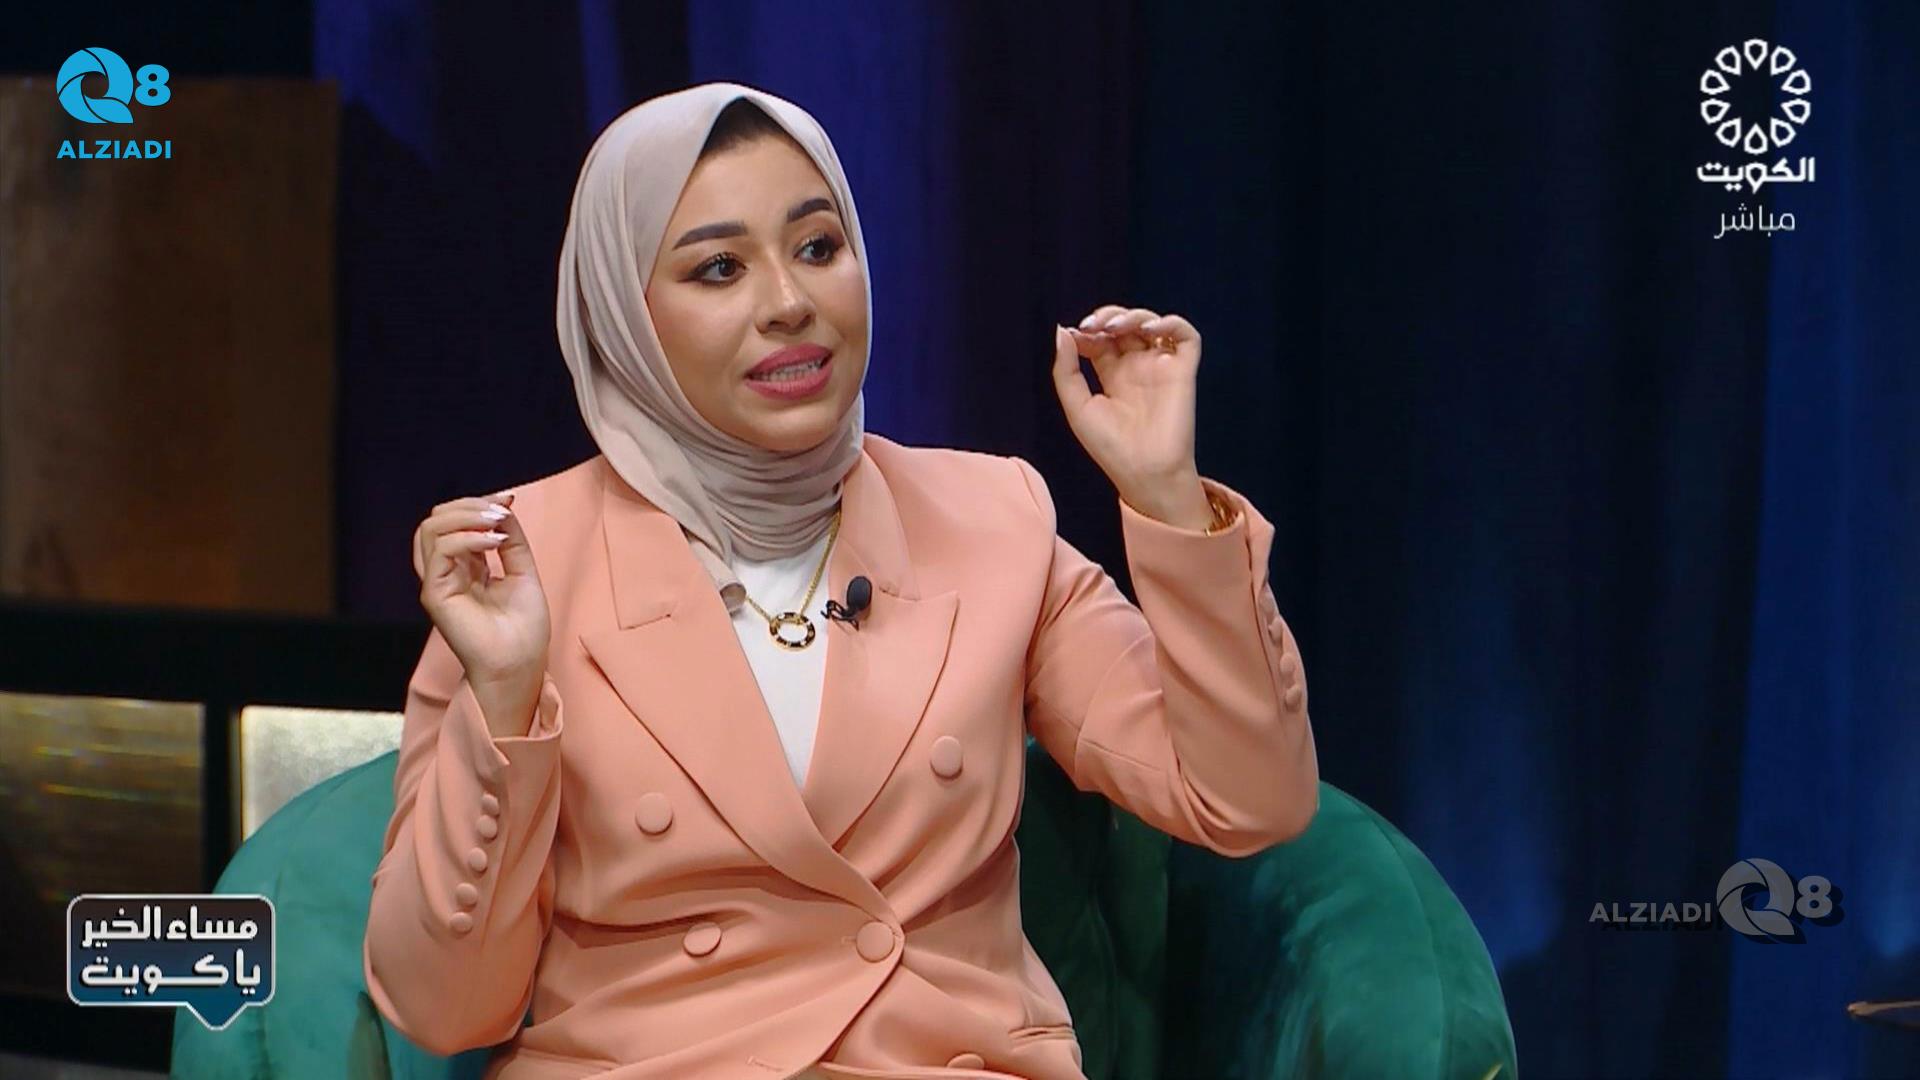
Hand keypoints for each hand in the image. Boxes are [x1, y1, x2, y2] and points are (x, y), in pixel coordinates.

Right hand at [413, 493, 551, 706]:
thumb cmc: (523, 630)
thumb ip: (511, 540)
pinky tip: (495, 542)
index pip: (452, 522)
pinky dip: (467, 537)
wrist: (521, 665)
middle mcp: (444, 573)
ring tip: (498, 524)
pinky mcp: (435, 595)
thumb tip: (504, 507)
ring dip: (467, 516)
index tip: (509, 500)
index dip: (476, 504)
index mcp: (462, 568)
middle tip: (502, 510)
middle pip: (436, 520)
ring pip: (430, 529)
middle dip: (469, 505)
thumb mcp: (522, 572)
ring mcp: (436, 583)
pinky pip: (440, 550)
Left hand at [1051, 305, 1210, 527]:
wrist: (1144, 471)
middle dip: (1108, 317)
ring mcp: (1161, 367)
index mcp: (1112, 376)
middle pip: (1125, 326)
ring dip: (1133, 316)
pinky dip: (1172, 323)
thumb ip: (1066, 371)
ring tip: (1116, 327)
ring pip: (1152, 324)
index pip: (1101, 339)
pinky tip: (1150, 329)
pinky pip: (1186, 336)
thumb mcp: (1077, 407)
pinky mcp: (1183, 371)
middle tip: (1094, 326)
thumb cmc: (1110, 447)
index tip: (1075, 334)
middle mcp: (1137, 368)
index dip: (1088, 330)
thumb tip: (1061, 332)